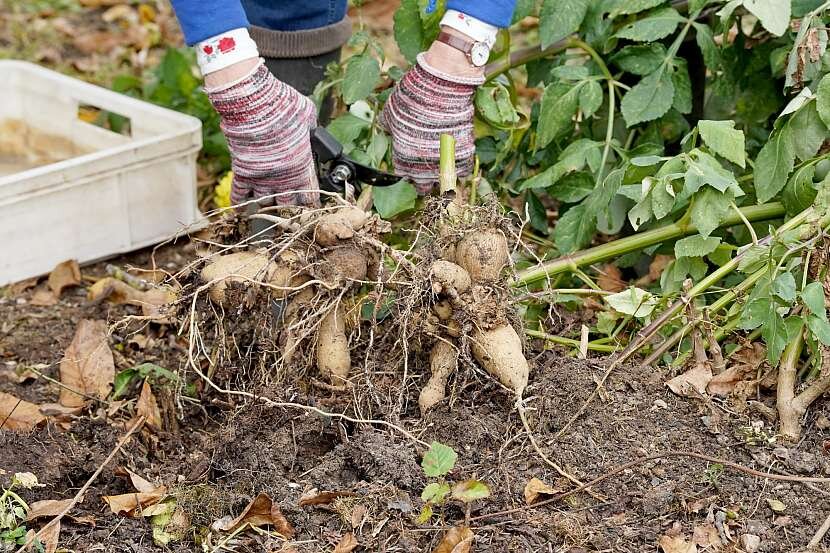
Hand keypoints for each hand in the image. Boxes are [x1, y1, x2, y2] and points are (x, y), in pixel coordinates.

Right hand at [206, 59, 317, 206]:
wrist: (253, 103)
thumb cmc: (282, 106)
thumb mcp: (307, 114)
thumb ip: (310, 126)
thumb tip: (312, 126)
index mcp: (302, 167)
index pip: (310, 194)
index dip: (311, 201)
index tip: (310, 204)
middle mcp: (283, 178)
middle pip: (288, 204)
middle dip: (289, 207)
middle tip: (288, 210)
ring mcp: (262, 178)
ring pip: (265, 203)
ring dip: (266, 206)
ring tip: (266, 210)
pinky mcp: (242, 174)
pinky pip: (240, 195)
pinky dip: (240, 204)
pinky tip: (241, 210)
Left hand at [380, 28, 484, 191]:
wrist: (442, 88)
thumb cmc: (413, 98)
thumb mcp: (391, 111)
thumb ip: (389, 126)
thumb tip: (387, 129)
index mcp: (403, 159)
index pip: (404, 176)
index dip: (407, 172)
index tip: (410, 166)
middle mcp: (423, 167)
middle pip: (424, 186)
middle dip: (424, 180)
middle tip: (426, 169)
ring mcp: (444, 162)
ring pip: (444, 181)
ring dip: (442, 175)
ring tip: (442, 165)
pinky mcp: (463, 154)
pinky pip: (462, 170)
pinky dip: (459, 167)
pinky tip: (455, 158)